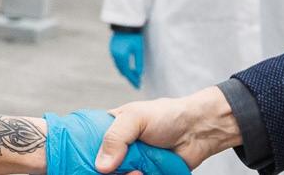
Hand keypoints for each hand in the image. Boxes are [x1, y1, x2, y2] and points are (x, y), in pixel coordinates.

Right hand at [95, 88, 241, 171]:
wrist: (198, 130)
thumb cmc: (167, 115)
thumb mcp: (136, 117)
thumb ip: (115, 137)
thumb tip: (101, 166)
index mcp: (110, 131)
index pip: (87, 147)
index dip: (85, 157)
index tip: (93, 164)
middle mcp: (119, 150)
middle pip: (101, 169)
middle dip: (110, 173)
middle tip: (124, 169)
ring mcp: (132, 165)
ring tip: (140, 172)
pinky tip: (145, 174)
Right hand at [109, 30, 142, 88]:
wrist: (125, 24)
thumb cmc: (134, 36)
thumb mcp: (138, 49)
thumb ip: (139, 62)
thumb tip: (139, 74)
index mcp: (121, 56)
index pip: (127, 72)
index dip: (133, 80)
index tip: (139, 86)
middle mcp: (115, 56)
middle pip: (122, 71)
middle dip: (130, 78)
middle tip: (137, 84)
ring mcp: (113, 53)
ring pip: (120, 67)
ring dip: (126, 73)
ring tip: (134, 78)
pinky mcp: (113, 49)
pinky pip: (118, 62)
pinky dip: (123, 67)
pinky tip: (128, 68)